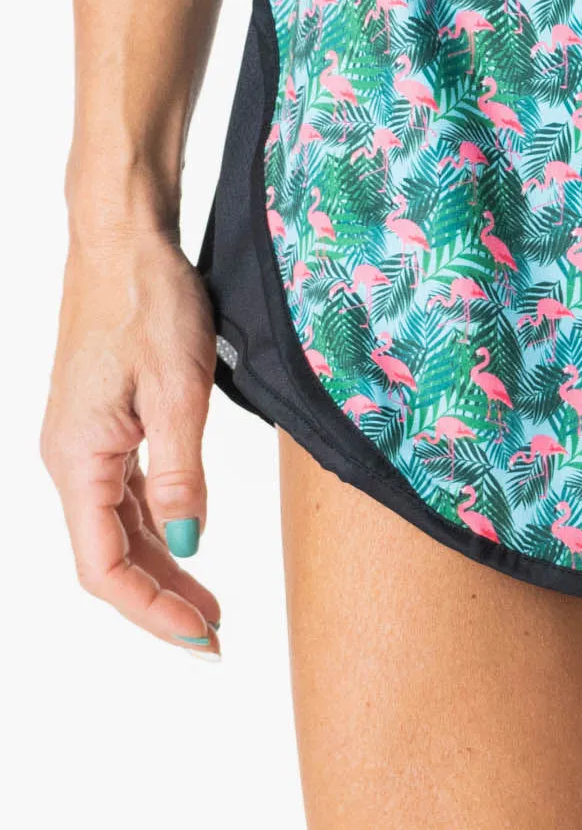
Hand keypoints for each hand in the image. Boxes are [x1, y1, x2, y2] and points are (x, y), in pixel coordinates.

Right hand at [42, 222, 221, 657]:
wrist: (124, 241)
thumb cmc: (148, 301)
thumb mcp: (179, 389)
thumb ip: (181, 474)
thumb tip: (189, 545)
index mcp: (77, 458)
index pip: (103, 566)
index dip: (151, 609)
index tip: (202, 634)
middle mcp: (72, 458)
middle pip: (111, 554)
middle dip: (161, 599)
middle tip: (215, 632)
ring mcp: (86, 439)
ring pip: (118, 525)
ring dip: (162, 565)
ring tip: (209, 600)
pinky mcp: (105, 419)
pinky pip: (126, 491)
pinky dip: (157, 522)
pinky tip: (187, 536)